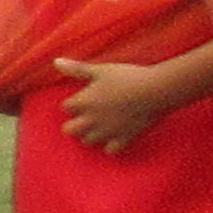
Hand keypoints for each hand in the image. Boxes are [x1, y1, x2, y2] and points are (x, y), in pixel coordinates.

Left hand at [60, 54, 182, 152]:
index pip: (66, 107)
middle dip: (74, 124)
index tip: (82, 99)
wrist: (156, 90)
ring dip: (90, 135)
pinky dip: (111, 146)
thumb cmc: (127, 77)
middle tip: (85, 117)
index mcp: (84, 102)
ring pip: (88, 141)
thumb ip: (77, 69)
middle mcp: (91, 119)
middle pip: (70, 130)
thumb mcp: (100, 70)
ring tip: (99, 127)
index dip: (73, 103)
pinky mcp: (124, 138)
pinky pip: (111, 150)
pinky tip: (115, 138)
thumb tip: (56, 62)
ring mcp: (107, 131)